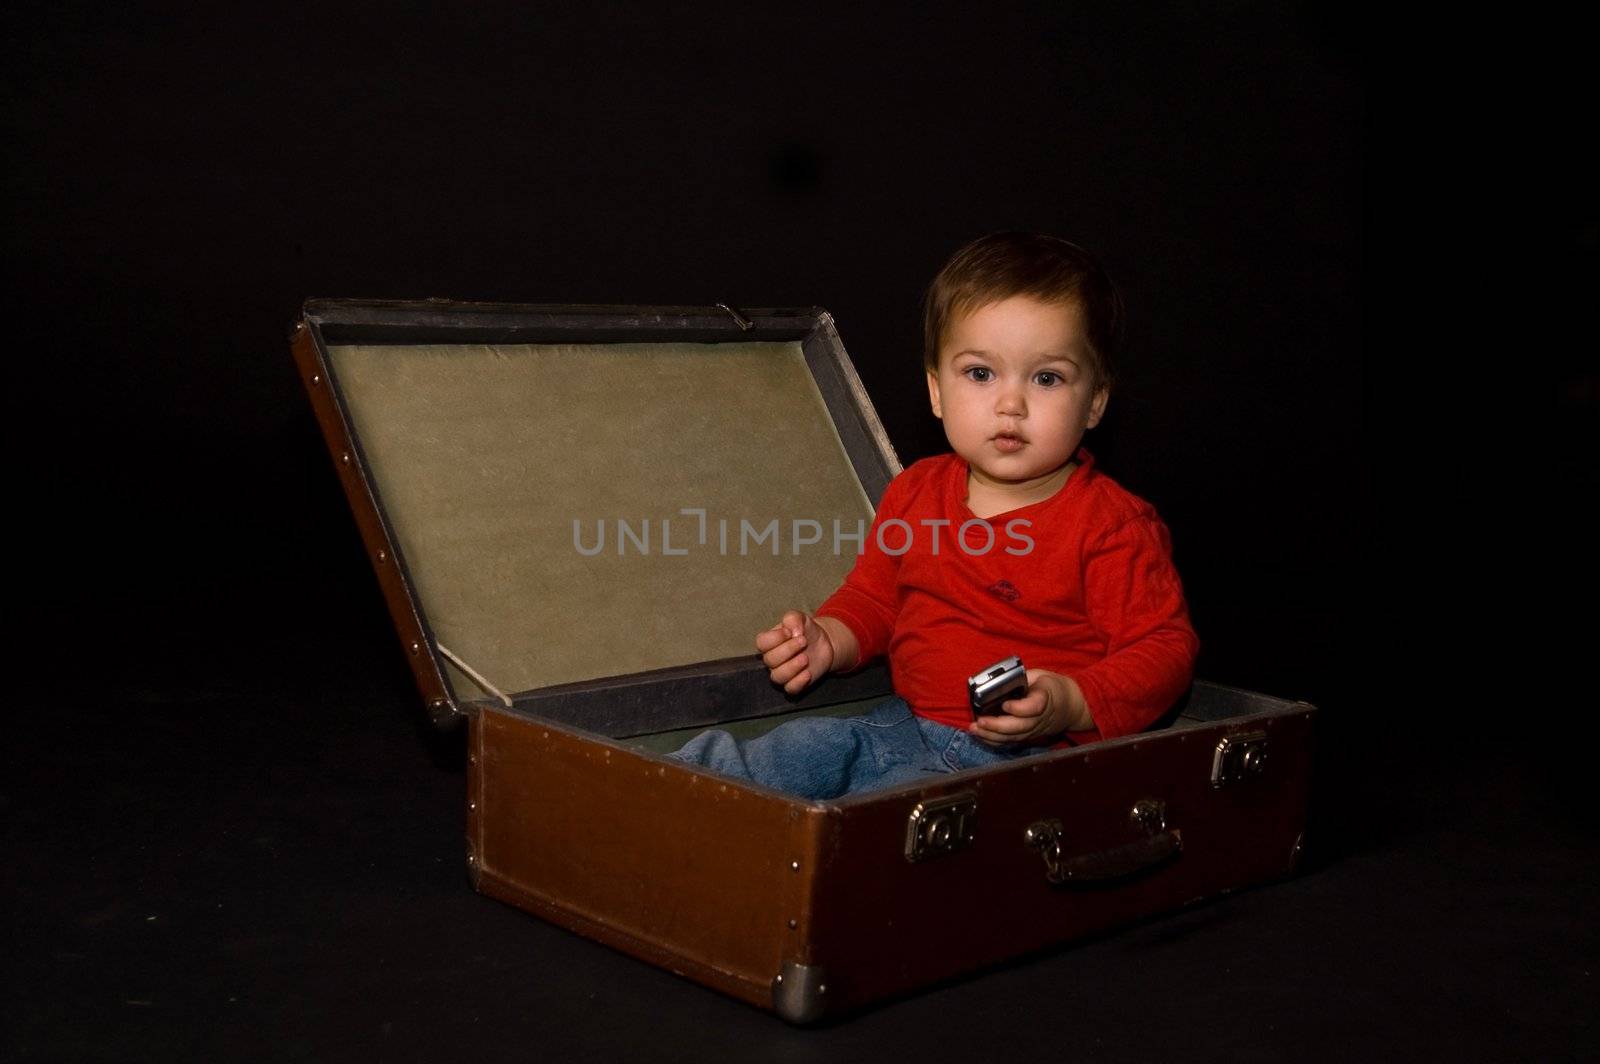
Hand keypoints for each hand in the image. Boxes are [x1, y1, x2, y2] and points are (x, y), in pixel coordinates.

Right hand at [755, 610, 837, 695]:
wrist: (823, 644)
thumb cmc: (806, 630)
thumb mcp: (800, 618)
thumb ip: (793, 618)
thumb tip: (793, 631)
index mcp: (769, 642)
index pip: (761, 643)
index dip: (775, 638)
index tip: (789, 632)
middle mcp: (772, 659)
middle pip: (770, 660)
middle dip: (788, 650)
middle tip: (804, 641)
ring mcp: (782, 672)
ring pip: (778, 677)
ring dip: (792, 667)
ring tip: (806, 658)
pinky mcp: (794, 683)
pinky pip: (790, 689)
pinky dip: (798, 682)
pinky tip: (808, 673)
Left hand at [969, 669, 1089, 746]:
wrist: (1070, 706)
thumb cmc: (1051, 688)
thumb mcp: (1040, 676)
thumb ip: (1022, 679)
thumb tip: (999, 681)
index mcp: (1045, 698)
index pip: (1034, 707)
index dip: (1019, 708)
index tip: (1005, 703)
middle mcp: (1040, 718)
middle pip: (1019, 726)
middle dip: (997, 725)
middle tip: (980, 721)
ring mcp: (1034, 730)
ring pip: (1013, 737)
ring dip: (992, 735)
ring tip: (975, 729)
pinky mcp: (1028, 737)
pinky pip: (1010, 741)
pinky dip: (994, 741)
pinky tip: (980, 736)